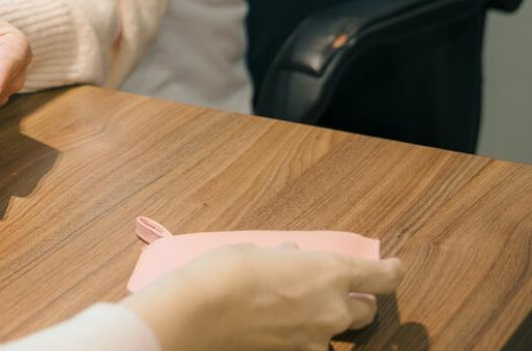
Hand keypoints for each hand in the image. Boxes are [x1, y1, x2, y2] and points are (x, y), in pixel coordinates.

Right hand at [123, 245, 404, 350]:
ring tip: (301, 313)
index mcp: (330, 272)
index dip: (392, 271)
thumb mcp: (257, 253)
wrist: (199, 313)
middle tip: (337, 294)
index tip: (395, 268)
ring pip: (339, 334)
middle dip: (356, 303)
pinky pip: (312, 346)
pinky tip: (281, 328)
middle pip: (366, 312)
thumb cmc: (226, 272)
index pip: (381, 276)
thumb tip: (294, 256)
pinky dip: (304, 337)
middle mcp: (333, 309)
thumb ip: (285, 258)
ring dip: (328, 324)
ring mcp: (316, 339)